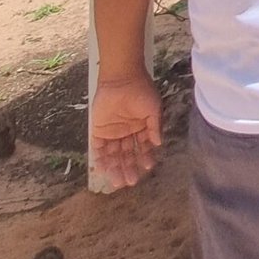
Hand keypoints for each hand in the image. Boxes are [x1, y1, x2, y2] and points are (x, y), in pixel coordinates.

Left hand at [91, 70, 162, 188]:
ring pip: (114, 155)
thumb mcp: (153, 109)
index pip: (142, 148)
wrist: (122, 78)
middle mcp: (127, 133)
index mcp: (141, 129)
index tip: (147, 167)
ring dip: (116, 168)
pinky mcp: (99, 130)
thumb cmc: (141, 91)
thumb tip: (159, 144)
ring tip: (118, 181)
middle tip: (131, 181)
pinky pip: (98, 148)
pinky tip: (103, 169)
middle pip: (127, 155)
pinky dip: (100, 158)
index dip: (144, 158)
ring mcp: (112, 133)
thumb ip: (155, 127)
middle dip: (129, 168)